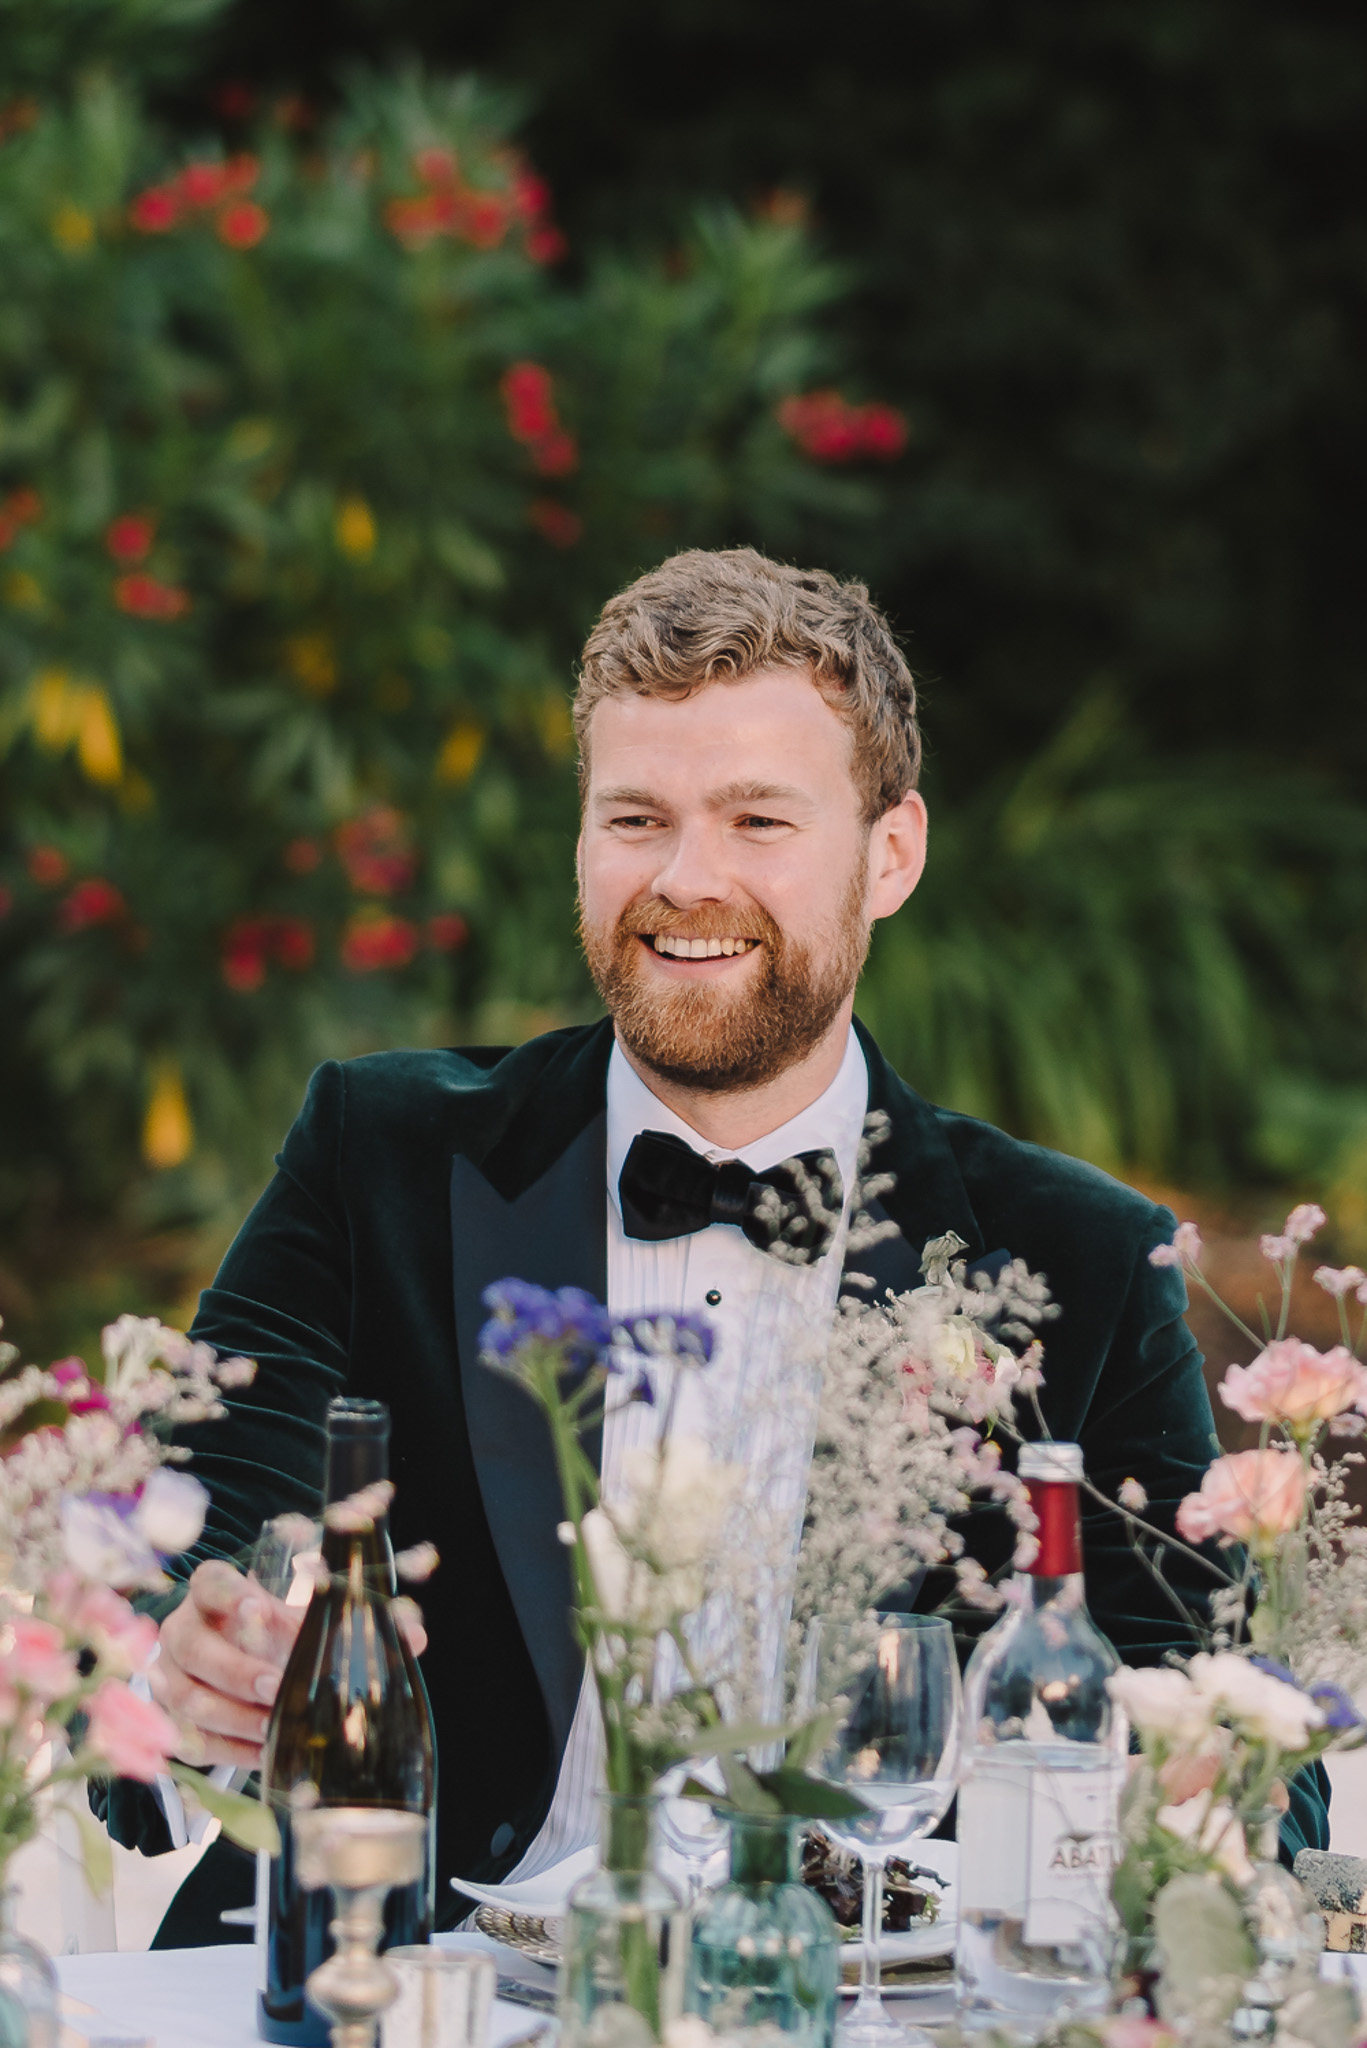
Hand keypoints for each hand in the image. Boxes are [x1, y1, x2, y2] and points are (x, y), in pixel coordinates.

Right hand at [151, 1559, 302, 1769]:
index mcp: (208, 1591)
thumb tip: (322, 1639)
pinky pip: (192, 1740)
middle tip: (275, 1686)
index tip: (257, 1605)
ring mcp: (167, 1676)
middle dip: (236, 1671)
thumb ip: (299, 1624)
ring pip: (188, 1699)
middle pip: (194, 1649)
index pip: (210, 1584)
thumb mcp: (287, 1620)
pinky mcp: (170, 1718)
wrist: (244, 1668)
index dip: (230, 1595)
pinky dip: (229, 1749)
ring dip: (234, 1717)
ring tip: (273, 1726)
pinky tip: (262, 1750)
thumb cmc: (270, 1636)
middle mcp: (179, 1629)